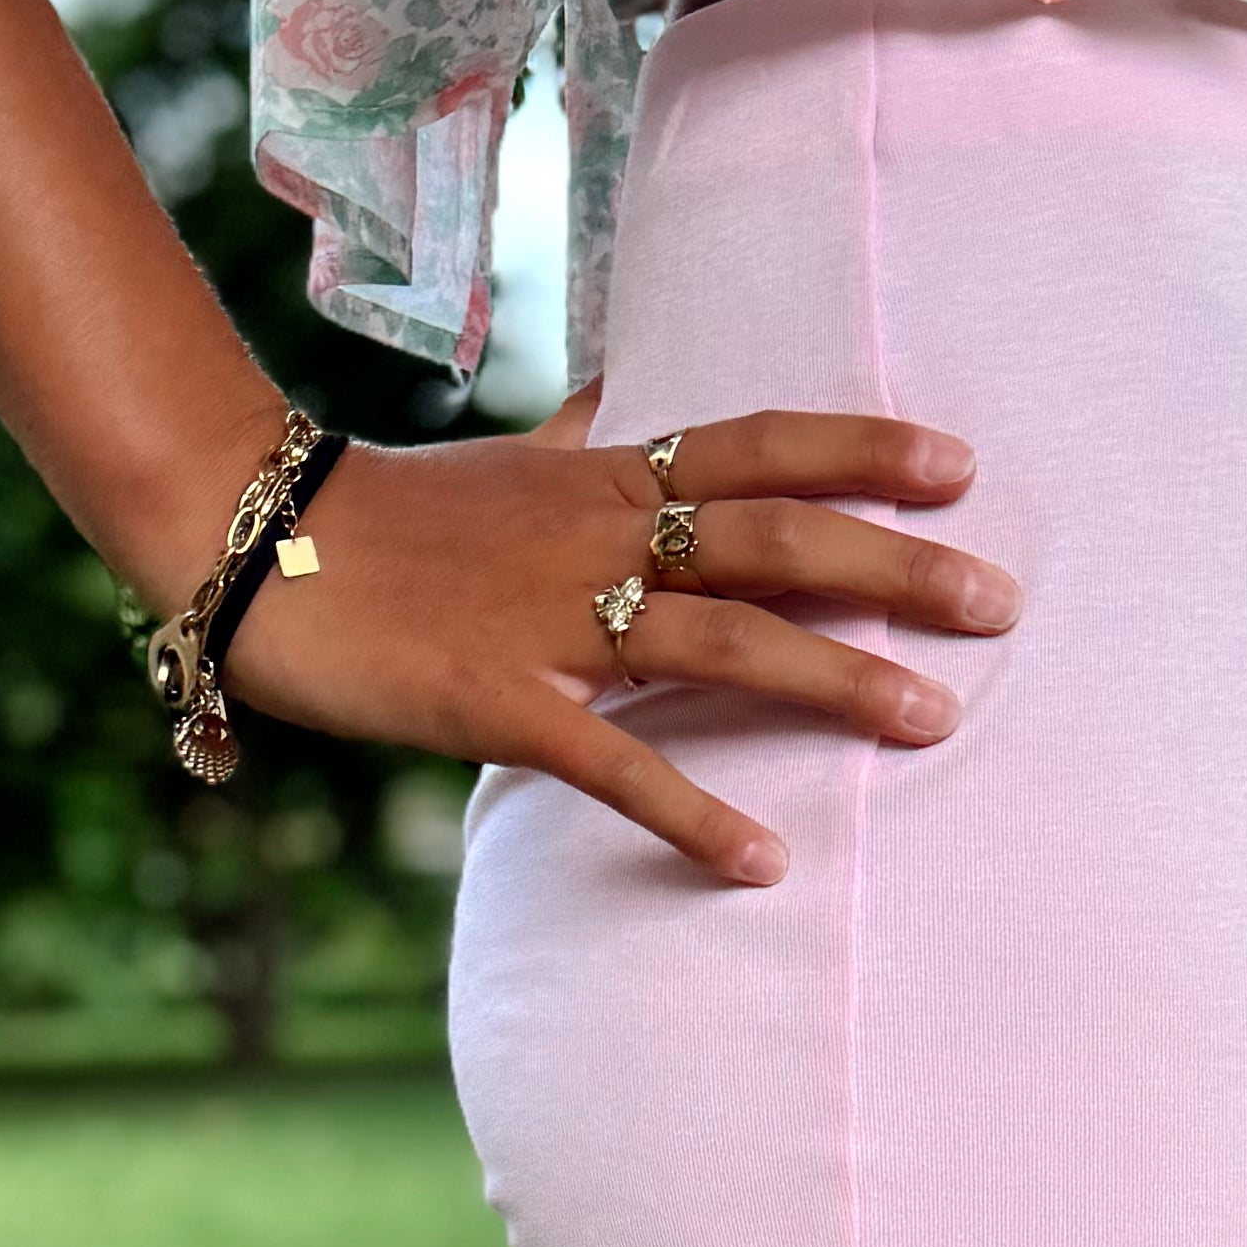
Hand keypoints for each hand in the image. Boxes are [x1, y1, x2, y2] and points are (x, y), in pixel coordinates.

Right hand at [218, 393, 1018, 882]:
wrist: (246, 543)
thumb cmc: (384, 516)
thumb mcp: (502, 462)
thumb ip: (580, 435)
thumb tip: (627, 386)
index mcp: (603, 479)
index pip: (757, 448)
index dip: (862, 451)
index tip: (962, 466)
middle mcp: (596, 539)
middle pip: (772, 540)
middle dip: (893, 570)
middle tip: (999, 604)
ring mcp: (550, 621)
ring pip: (720, 642)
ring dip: (833, 682)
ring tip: (934, 722)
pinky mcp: (497, 704)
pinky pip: (612, 764)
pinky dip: (692, 811)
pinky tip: (764, 860)